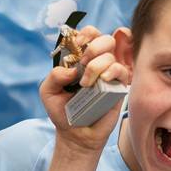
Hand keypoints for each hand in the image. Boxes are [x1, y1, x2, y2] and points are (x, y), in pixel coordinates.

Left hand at [40, 26, 129, 155]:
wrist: (75, 135)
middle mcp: (97, 64)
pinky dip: (113, 71)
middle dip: (93, 47)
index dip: (84, 35)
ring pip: (111, 54)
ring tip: (86, 84)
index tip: (77, 47)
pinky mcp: (119, 88)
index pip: (89, 35)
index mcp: (81, 59)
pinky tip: (103, 81)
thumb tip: (72, 69)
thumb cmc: (62, 112)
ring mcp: (110, 75)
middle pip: (105, 39)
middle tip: (82, 64)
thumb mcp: (48, 92)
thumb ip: (54, 76)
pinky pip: (122, 71)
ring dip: (97, 65)